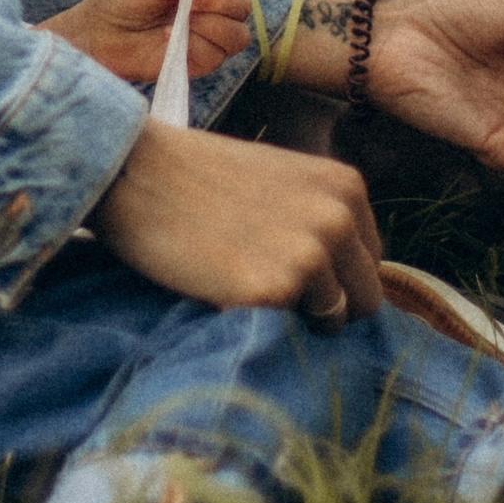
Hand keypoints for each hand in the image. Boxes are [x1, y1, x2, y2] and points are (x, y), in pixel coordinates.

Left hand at [42, 0, 252, 85]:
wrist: (98, 35)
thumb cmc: (121, 1)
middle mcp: (211, 10)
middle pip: (242, 5)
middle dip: (220, 0)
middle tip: (190, 0)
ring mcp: (207, 38)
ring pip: (238, 34)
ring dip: (215, 24)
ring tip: (183, 19)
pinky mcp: (200, 63)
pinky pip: (219, 55)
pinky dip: (200, 44)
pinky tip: (171, 38)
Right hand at [92, 119, 385, 323]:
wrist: (133, 169)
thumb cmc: (195, 176)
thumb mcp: (279, 182)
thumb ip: (317, 218)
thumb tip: (343, 281)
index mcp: (346, 187)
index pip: (370, 263)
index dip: (333, 277)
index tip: (288, 271)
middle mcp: (340, 219)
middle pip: (366, 300)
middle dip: (325, 306)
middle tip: (268, 291)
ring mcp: (311, 255)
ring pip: (333, 323)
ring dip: (294, 318)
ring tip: (242, 285)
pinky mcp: (274, 289)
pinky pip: (288, 333)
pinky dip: (260, 322)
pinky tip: (223, 291)